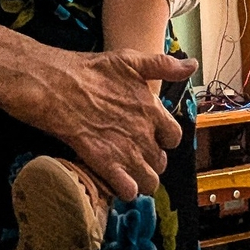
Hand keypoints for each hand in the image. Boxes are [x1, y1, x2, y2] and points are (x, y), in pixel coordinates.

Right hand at [18, 45, 195, 199]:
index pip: (174, 137)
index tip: (150, 136)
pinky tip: (114, 180)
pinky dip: (124, 190)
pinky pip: (128, 190)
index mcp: (152, 110)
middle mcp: (143, 133)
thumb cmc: (92, 71)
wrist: (58, 85)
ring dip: (140, 180)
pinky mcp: (104, 163)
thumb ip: (164, 65)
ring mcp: (125, 150)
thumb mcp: (132, 60)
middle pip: (161, 162)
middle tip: (134, 155)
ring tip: (126, 172)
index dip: (163, 139)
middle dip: (151, 162)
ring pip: (149, 182)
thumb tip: (192, 65)